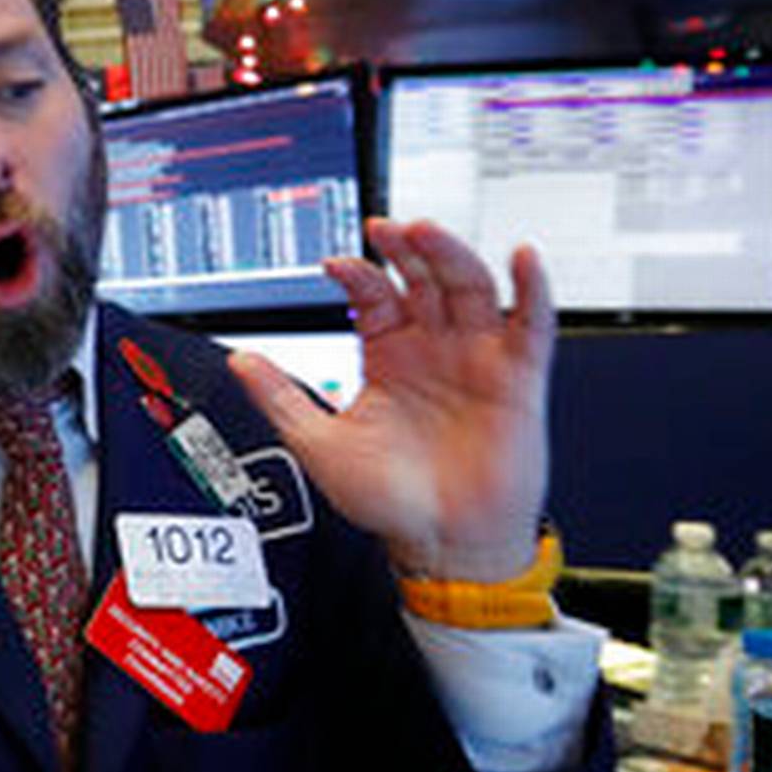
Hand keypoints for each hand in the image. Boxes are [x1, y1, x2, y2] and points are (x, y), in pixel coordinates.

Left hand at [229, 218, 552, 582]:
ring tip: (427, 233)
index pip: (374, 296)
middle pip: (422, 278)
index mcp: (388, 357)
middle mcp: (433, 349)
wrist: (442, 544)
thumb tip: (239, 361)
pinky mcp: (518, 377)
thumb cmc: (388, 501)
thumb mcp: (319, 445)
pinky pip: (532, 324)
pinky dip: (532, 288)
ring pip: (470, 288)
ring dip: (451, 255)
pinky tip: (522, 259)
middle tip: (384, 228)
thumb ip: (279, 399)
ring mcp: (476, 358)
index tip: (334, 264)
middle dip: (404, 249)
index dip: (357, 275)